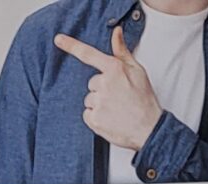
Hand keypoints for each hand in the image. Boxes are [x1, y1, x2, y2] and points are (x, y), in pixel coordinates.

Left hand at [53, 29, 162, 150]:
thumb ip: (122, 51)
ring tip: (116, 110)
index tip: (58, 40)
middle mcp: (104, 84)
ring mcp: (98, 102)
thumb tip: (116, 32)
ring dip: (99, 104)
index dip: (71, 46)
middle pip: (92, 83)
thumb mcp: (137, 70)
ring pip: (89, 99)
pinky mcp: (94, 119)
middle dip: (102, 89)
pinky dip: (96, 117)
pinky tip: (110, 118)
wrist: (149, 128)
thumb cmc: (144, 99)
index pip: (89, 54)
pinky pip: (87, 114)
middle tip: (118, 98)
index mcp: (114, 69)